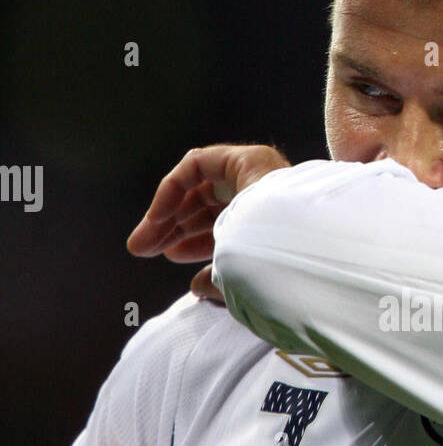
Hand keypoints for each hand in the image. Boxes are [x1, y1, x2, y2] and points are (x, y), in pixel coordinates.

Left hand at [126, 143, 290, 299]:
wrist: (295, 253)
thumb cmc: (276, 274)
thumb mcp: (238, 283)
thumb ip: (218, 281)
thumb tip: (197, 287)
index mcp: (271, 228)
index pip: (224, 226)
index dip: (190, 241)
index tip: (165, 255)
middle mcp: (267, 199)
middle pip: (208, 206)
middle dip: (172, 227)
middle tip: (143, 248)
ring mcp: (259, 175)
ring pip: (199, 187)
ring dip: (167, 212)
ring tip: (144, 239)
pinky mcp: (249, 158)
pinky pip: (197, 165)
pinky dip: (173, 188)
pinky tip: (159, 215)